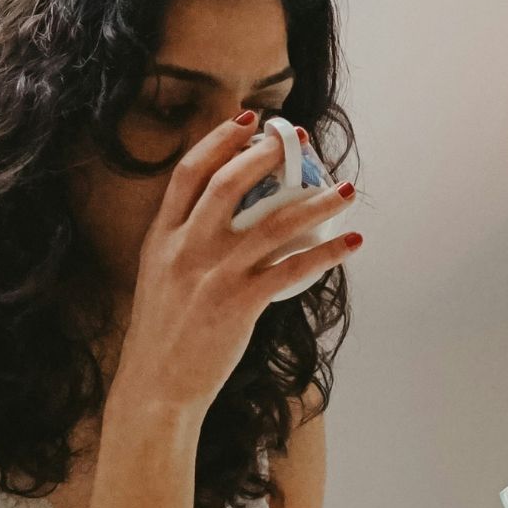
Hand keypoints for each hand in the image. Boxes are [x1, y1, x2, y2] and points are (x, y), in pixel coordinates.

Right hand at [115, 111, 360, 413]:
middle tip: (300, 141)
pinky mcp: (239, 303)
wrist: (156, 386)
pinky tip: (351, 244)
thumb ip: (185, 243)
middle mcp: (186, 248)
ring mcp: (213, 274)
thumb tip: (226, 220)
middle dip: (268, 155)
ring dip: (316, 202)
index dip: (219, 140)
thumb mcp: (159, 277)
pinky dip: (327, 254)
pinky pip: (293, 269)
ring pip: (273, 223)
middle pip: (229, 184)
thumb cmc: (162, 335)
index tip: (248, 121)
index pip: (189, 173)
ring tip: (345, 190)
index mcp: (162, 237)